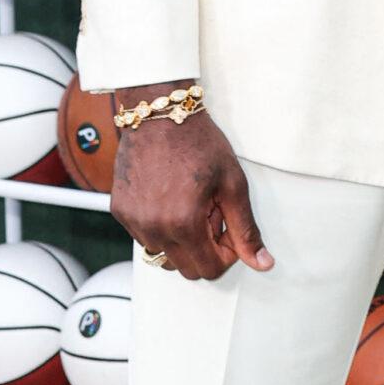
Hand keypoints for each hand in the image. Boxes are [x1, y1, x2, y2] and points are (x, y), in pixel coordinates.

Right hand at [108, 93, 271, 282]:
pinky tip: (170, 199)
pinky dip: (161, 228)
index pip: (210, 270)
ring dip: (182, 240)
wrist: (160, 114)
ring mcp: (133, 221)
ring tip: (191, 205)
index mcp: (184, 224)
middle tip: (212, 214)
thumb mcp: (232, 185)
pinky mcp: (120, 211)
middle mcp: (153, 228)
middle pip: (187, 269)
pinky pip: (145, 237)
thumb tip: (263, 263)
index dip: (227, 254)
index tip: (230, 230)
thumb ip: (246, 229)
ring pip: (165, 255)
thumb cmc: (198, 142)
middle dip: (206, 248)